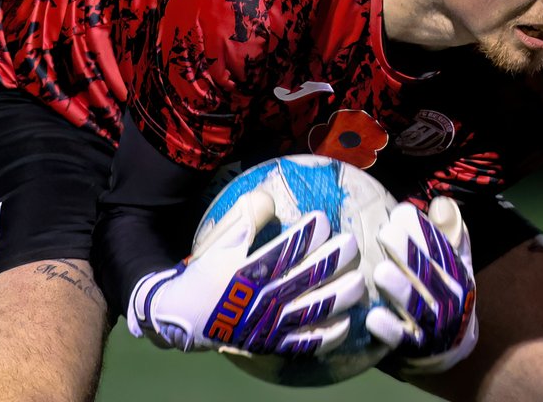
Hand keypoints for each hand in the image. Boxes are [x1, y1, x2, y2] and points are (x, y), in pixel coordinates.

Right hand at [127, 189, 364, 355]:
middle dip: (336, 257)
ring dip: (342, 293)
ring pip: (316, 309)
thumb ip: (245, 215)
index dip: (311, 232)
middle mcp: (264, 298)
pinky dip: (330, 333)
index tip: (323, 219)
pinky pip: (307, 342)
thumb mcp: (220, 238)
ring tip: (359, 279)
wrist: (183, 316)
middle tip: (351, 243)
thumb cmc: (207, 272)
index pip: (290, 248)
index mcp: (250, 270)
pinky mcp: (273, 344)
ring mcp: (271, 324)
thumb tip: (269, 196)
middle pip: (310, 276)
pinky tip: (346, 320)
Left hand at [366, 196, 477, 372]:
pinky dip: (390, 330)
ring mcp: (434, 325)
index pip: (442, 248)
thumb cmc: (443, 293)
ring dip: (400, 289)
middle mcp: (449, 298)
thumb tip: (442, 202)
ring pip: (417, 306)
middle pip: (429, 273)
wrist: (450, 348)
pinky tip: (373, 318)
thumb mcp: (455, 264)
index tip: (400, 213)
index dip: (422, 230)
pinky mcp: (416, 348)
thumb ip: (450, 232)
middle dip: (409, 253)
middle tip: (385, 233)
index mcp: (457, 273)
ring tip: (380, 272)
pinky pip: (403, 340)